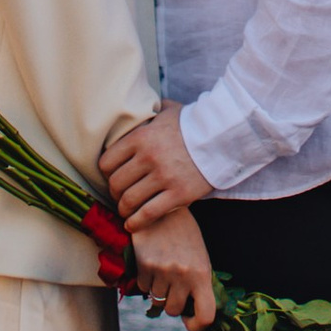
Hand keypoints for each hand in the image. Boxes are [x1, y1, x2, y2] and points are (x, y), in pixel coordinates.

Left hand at [101, 106, 211, 224]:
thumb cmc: (194, 124)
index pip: (107, 162)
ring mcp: (163, 177)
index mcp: (141, 137)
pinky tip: (132, 225)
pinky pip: (148, 214)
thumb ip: (151, 111)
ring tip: (126, 210)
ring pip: (129, 201)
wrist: (224, 137)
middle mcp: (148, 157)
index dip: (106, 173)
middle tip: (119, 196)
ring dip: (123, 209)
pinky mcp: (179, 194)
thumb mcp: (169, 111)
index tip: (112, 177)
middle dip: (114, 193)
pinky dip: (136, 223)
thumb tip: (142, 105)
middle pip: (116, 183)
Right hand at [130, 205, 216, 330]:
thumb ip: (197, 283)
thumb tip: (190, 311)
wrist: (164, 207)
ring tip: (163, 270)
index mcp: (202, 274)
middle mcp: (183, 275)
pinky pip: (143, 287)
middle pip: (173, 310)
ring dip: (158, 291)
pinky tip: (152, 263)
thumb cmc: (185, 235)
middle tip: (173, 288)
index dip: (197, 325)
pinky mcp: (144, 265)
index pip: (206, 315)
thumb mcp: (200, 257)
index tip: (190, 321)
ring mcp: (162, 270)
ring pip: (156, 300)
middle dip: (172, 303)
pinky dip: (146, 281)